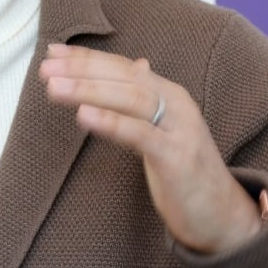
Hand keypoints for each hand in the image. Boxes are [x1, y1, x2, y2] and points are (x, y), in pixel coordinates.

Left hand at [38, 44, 260, 254]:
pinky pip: (141, 135)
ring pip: (132, 100)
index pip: (122, 67)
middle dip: (82, 70)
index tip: (51, 52)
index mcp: (168, 94)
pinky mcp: (178, 158)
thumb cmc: (184, 170)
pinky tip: (83, 116)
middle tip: (45, 69)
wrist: (222, 214)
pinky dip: (111, 122)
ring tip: (54, 88)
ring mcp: (179, 130)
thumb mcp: (162, 128)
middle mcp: (176, 105)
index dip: (86, 58)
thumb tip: (137, 64)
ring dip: (90, 91)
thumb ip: (146, 98)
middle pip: (124, 78)